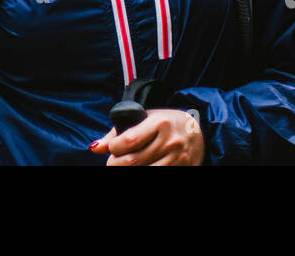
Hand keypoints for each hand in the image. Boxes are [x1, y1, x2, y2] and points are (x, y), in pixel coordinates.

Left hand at [89, 109, 204, 165]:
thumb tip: (94, 147)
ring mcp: (177, 159)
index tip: (111, 148)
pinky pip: (156, 176)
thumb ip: (119, 131)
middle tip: (112, 162)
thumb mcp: (146, 118)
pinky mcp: (181, 170)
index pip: (129, 140)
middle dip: (116, 164)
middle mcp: (169, 141)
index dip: (113, 147)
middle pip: (133, 161)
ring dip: (128, 171)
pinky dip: (142, 174)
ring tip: (124, 166)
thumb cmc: (167, 123)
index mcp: (160, 123)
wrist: (200, 132)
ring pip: (143, 172)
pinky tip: (139, 169)